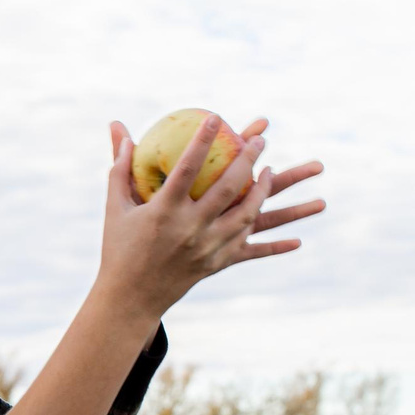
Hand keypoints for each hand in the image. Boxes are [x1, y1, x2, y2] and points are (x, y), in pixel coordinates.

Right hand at [94, 115, 324, 321]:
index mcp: (164, 212)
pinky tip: (298, 241)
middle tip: (260, 141)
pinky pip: (252, 252)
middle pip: (227, 189)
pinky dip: (276, 247)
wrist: (130, 297)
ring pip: (247, 218)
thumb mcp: (116, 207)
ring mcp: (207, 248)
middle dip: (247, 160)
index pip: (186, 169)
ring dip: (264, 192)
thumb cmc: (119, 248)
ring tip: (273, 171)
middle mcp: (190, 229)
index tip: (216, 117)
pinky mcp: (217, 264)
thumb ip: (120, 167)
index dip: (202, 141)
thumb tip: (120, 129)